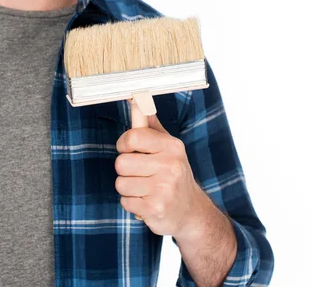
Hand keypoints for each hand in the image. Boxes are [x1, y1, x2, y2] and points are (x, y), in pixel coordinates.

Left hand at [114, 115, 208, 237]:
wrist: (191, 211)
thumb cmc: (174, 174)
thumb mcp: (169, 148)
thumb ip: (151, 126)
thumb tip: (138, 101)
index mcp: (171, 147)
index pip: (133, 137)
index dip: (124, 144)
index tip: (129, 150)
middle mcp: (170, 166)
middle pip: (121, 163)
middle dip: (126, 170)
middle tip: (141, 174)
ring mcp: (164, 189)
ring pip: (121, 184)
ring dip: (128, 188)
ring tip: (145, 189)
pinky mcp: (155, 209)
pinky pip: (125, 202)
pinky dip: (132, 203)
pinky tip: (147, 201)